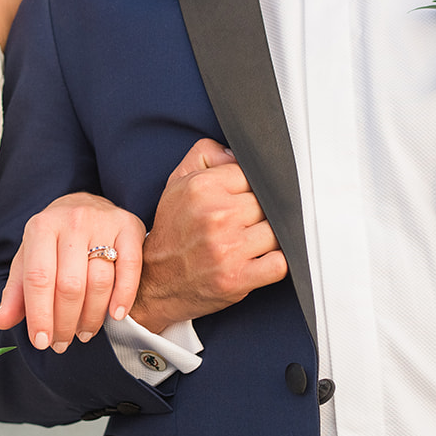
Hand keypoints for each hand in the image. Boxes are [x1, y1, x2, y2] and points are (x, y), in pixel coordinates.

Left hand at [0, 193, 145, 352]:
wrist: (85, 204)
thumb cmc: (54, 242)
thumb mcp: (28, 260)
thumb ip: (15, 292)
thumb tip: (1, 321)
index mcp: (41, 227)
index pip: (38, 279)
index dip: (40, 315)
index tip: (42, 342)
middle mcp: (72, 221)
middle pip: (70, 285)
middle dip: (65, 322)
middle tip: (63, 342)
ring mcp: (103, 222)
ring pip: (99, 281)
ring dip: (92, 316)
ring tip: (84, 332)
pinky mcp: (129, 226)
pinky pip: (129, 268)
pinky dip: (124, 296)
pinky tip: (115, 316)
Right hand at [129, 139, 286, 332]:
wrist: (155, 282)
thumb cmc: (172, 232)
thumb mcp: (178, 182)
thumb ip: (207, 154)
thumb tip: (237, 153)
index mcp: (202, 188)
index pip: (253, 175)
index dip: (251, 188)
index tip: (243, 200)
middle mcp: (215, 216)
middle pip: (269, 203)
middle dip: (261, 214)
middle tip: (246, 224)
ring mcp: (227, 249)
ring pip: (278, 232)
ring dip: (270, 239)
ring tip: (252, 243)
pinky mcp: (237, 278)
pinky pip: (280, 264)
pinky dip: (276, 263)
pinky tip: (261, 260)